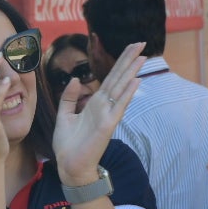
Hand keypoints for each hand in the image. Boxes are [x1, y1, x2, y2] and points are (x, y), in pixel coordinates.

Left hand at [53, 41, 145, 184]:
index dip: (120, 62)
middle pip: (119, 78)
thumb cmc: (68, 144)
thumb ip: (69, 98)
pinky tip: (136, 81)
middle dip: (129, 60)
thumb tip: (75, 79)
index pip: (110, 78)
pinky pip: (118, 107)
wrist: (69, 165)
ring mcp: (107, 115)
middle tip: (142, 42)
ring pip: (121, 89)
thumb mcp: (65, 115)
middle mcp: (104, 106)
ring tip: (143, 56)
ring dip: (131, 72)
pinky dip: (127, 94)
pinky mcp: (107, 125)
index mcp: (95, 103)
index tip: (130, 47)